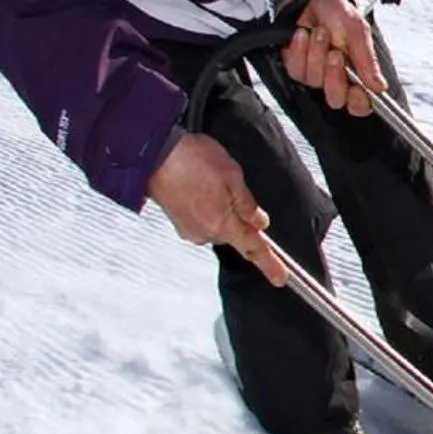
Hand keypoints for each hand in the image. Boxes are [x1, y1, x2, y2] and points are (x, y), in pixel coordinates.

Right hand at [145, 133, 288, 284]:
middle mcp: (204, 233)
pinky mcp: (178, 221)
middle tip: (229, 184)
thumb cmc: (191, 161)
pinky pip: (204, 218)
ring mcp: (188, 229)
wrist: (152, 155)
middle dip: (239, 213)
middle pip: (235, 232)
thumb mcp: (233, 177)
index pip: (253, 249)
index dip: (270, 264)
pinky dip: (208, 204)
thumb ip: (248, 205)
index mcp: (222, 225)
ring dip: (221, 205)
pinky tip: (201, 185)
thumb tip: (260, 222)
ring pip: (218, 223)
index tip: (280, 279)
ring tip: (210, 179)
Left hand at [280, 0, 384, 115]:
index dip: (358, 102)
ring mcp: (315, 75)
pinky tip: (302, 35)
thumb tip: (380, 87)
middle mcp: (337, 79)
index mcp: (358, 74)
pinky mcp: (296, 67)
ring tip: (319, 32)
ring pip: (314, 82)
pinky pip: (295, 70)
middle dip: (334, 76)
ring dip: (315, 55)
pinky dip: (299, 50)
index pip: (360, 105)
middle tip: (335, 53)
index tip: (356, 88)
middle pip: (335, 99)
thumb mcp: (357, 30)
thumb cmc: (337, 13)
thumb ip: (367, 60)